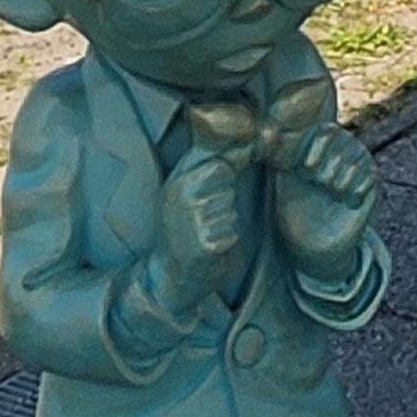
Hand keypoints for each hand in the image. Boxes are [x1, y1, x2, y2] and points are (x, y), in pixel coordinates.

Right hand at [151, 149, 249, 317]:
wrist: (169, 276)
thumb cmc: (184, 231)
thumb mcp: (187, 191)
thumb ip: (210, 165)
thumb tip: (247, 140)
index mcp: (175, 181)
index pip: (217, 161)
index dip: (227, 170)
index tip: (226, 181)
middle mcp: (180, 197)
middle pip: (227, 181)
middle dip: (225, 196)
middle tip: (208, 214)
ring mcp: (191, 220)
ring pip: (230, 207)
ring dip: (225, 221)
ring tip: (206, 230)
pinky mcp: (204, 244)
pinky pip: (231, 232)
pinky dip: (225, 240)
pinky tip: (209, 246)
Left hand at [272, 122, 376, 276]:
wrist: (311, 246)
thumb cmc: (293, 213)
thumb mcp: (283, 184)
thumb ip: (280, 158)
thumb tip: (267, 133)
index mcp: (318, 147)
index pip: (325, 131)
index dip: (316, 147)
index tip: (303, 170)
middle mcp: (340, 151)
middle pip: (343, 140)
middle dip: (328, 164)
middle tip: (319, 184)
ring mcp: (358, 166)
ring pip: (358, 157)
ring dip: (341, 178)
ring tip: (332, 193)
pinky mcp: (371, 185)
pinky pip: (371, 176)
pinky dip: (356, 189)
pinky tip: (346, 202)